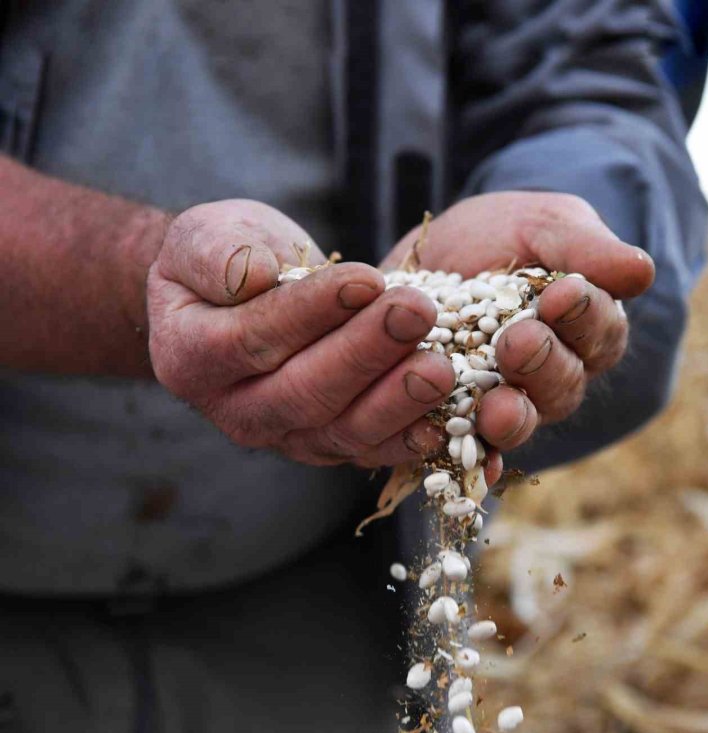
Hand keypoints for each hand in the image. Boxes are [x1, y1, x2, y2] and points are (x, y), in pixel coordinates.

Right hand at [147, 199, 459, 467]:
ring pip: (343, 430)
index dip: (310, 312)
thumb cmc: (227, 260)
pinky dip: (408, 439)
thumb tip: (255, 274)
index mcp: (191, 358)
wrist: (244, 299)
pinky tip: (445, 419)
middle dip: (366, 352)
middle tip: (417, 313)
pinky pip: (370, 449)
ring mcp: (286, 437)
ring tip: (440, 366)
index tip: (365, 280)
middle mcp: (236, 411)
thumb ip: (216, 253)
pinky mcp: (330, 445)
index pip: (252, 339)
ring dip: (396, 400)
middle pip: (304, 392)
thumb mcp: (204, 237)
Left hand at [382, 192, 654, 449]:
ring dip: (513, 418)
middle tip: (520, 341)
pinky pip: (471, 450)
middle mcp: (552, 374)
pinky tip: (474, 469)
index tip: (563, 292)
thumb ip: (584, 247)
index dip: (585, 315)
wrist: (430, 255)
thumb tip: (640, 271)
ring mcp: (506, 401)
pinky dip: (475, 461)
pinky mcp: (457, 419)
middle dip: (544, 364)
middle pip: (563, 385)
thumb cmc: (499, 234)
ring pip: (522, 420)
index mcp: (584, 328)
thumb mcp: (541, 225)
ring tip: (496, 407)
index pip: (599, 330)